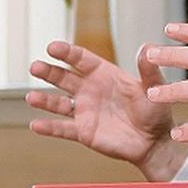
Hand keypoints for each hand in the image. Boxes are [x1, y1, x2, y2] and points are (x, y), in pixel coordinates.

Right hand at [26, 41, 187, 180]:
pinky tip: (36, 124)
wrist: (155, 141)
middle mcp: (91, 90)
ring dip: (44, 100)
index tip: (52, 47)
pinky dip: (49, 128)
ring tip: (31, 97)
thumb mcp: (154, 87)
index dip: (67, 53)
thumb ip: (148, 69)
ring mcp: (85, 111)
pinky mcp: (83, 131)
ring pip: (58, 103)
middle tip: (35, 66)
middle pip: (64, 78)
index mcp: (105, 75)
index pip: (82, 60)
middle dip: (49, 72)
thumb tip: (148, 46)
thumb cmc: (156, 110)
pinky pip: (63, 129)